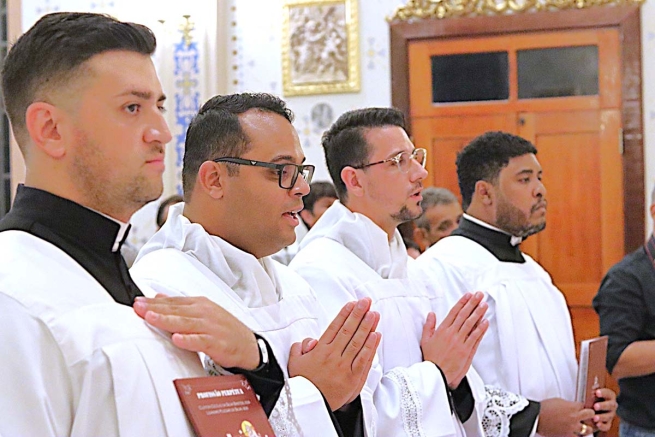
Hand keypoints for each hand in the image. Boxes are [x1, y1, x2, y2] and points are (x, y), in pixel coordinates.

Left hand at [133, 294, 259, 369]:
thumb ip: (180, 305)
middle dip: (156, 308)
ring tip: (151, 318)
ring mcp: (211, 327)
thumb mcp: (202, 311)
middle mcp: (204, 313)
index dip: (154, 302)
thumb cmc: (224, 329)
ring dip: (168, 320)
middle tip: (138, 307)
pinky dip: (189, 340)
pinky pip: (201, 341)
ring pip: (186, 323)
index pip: (173, 301)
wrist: (248, 345)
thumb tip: (159, 296)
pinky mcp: (217, 343)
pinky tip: (177, 339)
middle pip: (176, 310)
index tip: (137, 302)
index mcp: (200, 304)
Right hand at [288, 298, 380, 410]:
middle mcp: (333, 356)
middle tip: (366, 302)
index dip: (345, 314)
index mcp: (320, 350)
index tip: (352, 303)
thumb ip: (300, 347)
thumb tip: (311, 340)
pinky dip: (370, 347)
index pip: (335, 327)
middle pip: (348, 330)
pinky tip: (376, 335)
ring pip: (358, 342)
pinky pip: (363, 360)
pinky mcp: (353, 378)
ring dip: (367, 326)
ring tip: (374, 314)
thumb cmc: (304, 385)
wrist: (309, 406)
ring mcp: (344, 367)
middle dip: (358, 314)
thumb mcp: (294, 362)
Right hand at [420, 291, 488, 387]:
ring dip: (478, 313)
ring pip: (471, 324)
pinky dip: (481, 329)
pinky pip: (475, 337)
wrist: (436, 373)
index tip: (468, 296)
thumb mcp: (425, 340)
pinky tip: (485, 322)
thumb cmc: (431, 358)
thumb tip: (431, 314)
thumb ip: (428, 326)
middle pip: (464, 315)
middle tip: (479, 295)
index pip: (454, 312)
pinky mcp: (466, 350)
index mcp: (442, 330)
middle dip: (472, 303)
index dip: (462, 303)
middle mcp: (452, 334)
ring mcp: (460, 342)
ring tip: (484, 305)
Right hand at [537, 397, 594, 436]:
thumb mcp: (558, 400)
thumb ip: (568, 404)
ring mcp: (572, 427)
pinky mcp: (567, 436)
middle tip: (586, 416)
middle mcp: (574, 417)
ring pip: (588, 429)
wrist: (536, 417)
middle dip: (589, 414)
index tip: (581, 408)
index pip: (584, 405)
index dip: (582, 406)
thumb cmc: (544, 407)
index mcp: (572, 406)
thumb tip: (572, 406)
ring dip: (586, 427)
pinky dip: (577, 435)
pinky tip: (576, 434)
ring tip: (583, 427)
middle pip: (591, 414)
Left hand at [592, 388, 616, 431]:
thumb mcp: (591, 394)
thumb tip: (591, 386)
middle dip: (603, 406)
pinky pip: (607, 426)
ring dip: (602, 417)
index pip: (609, 393)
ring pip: (608, 416)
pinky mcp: (607, 423)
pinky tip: (597, 424)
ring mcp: (610, 415)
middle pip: (610, 405)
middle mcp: (611, 405)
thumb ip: (592, 390)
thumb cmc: (590, 399)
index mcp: (609, 396)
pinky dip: (602, 426)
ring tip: (594, 418)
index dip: (603, 392)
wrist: (590, 411)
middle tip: (595, 406)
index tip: (597, 392)